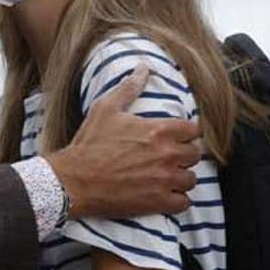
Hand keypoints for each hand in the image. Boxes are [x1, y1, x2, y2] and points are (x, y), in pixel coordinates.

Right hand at [47, 66, 201, 217]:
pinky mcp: (157, 202)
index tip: (179, 137)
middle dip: (185, 155)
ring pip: (192, 179)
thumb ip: (129, 88)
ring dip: (182, 178)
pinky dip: (178, 200)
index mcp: (159, 130)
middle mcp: (167, 154)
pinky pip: (183, 203)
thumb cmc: (89, 144)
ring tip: (170, 177)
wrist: (73, 181)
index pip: (194, 130)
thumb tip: (143, 67)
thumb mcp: (107, 109)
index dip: (187, 133)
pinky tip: (167, 196)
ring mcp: (163, 179)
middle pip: (195, 155)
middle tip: (172, 158)